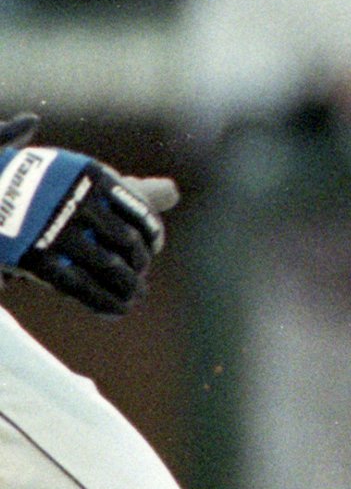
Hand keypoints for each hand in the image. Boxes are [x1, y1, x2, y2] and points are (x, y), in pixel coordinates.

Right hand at [0, 114, 172, 317]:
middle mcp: (80, 201)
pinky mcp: (37, 255)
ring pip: (105, 265)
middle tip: (142, 282)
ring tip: (133, 299)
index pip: (139, 212)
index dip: (151, 234)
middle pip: (125, 242)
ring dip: (125, 287)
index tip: (154, 247)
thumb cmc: (50, 186)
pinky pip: (77, 284)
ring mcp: (58, 229)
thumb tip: (175, 193)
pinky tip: (113, 311)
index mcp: (97, 177)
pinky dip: (100, 301)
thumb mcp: (89, 178)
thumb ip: (133, 189)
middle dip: (137, 265)